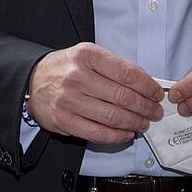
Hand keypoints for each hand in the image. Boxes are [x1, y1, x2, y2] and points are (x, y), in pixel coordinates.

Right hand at [25, 42, 162, 143]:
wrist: (33, 80)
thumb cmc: (67, 68)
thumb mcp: (89, 55)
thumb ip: (116, 67)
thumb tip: (147, 83)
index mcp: (87, 56)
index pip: (127, 73)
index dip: (148, 86)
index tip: (157, 94)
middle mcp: (77, 76)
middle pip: (123, 97)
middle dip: (146, 107)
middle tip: (155, 112)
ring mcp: (69, 100)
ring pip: (113, 117)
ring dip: (135, 123)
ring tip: (143, 123)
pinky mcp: (64, 120)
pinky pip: (98, 133)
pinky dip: (117, 136)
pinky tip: (126, 133)